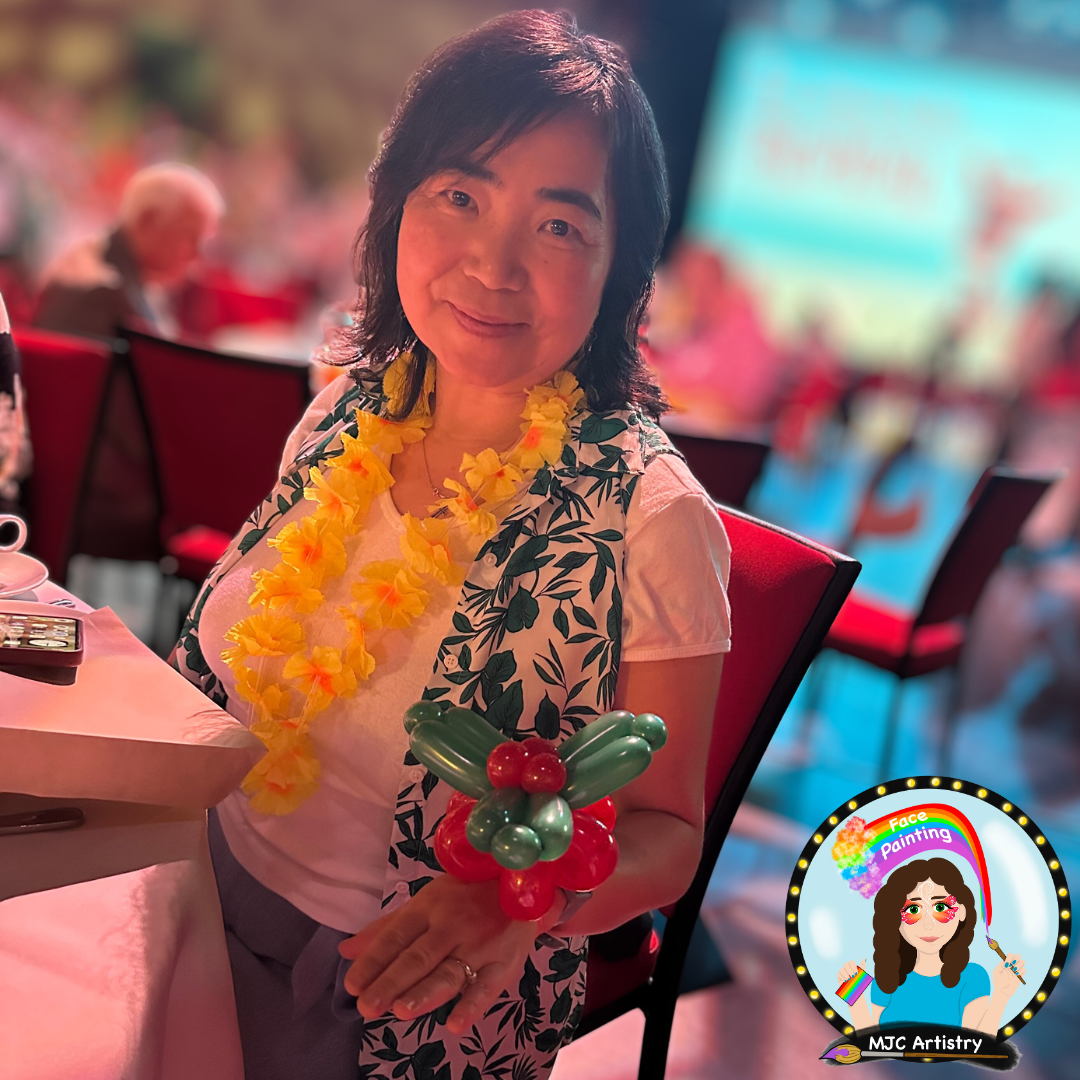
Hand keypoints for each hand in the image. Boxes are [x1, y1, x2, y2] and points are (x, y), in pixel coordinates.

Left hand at [339, 875, 556, 1034]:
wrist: (522, 882)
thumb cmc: (465, 895)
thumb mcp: (426, 903)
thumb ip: (387, 930)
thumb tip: (346, 951)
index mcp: (429, 908)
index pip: (397, 936)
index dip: (375, 959)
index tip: (353, 983)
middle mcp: (452, 926)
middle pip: (418, 957)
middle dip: (392, 982)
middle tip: (368, 1006)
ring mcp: (479, 945)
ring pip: (449, 972)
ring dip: (426, 992)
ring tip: (401, 1010)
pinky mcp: (504, 963)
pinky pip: (487, 987)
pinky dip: (472, 1006)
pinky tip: (455, 1025)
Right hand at [838, 959, 866, 985]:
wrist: (856, 990)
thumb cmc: (859, 982)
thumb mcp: (862, 974)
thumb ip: (862, 966)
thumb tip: (864, 959)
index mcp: (852, 967)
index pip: (851, 962)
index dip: (853, 966)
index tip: (856, 973)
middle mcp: (846, 968)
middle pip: (845, 964)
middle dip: (849, 970)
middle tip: (853, 976)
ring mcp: (842, 972)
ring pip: (841, 969)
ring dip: (845, 974)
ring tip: (849, 979)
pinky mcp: (839, 977)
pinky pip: (839, 974)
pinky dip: (842, 977)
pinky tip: (846, 981)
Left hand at [991, 953, 1024, 996]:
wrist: (1003, 991)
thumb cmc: (998, 981)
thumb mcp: (996, 972)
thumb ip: (1000, 966)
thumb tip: (1005, 962)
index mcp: (1005, 963)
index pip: (1010, 955)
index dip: (1009, 958)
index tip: (1006, 965)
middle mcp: (1011, 965)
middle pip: (1018, 956)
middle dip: (1016, 959)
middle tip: (1012, 965)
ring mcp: (1016, 970)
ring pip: (1022, 962)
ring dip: (1019, 965)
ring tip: (1014, 970)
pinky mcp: (1020, 976)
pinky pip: (1024, 970)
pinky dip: (1021, 971)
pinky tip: (1016, 974)